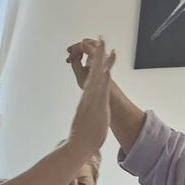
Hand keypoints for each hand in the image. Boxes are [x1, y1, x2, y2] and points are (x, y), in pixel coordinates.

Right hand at [67, 38, 113, 156]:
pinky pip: (101, 90)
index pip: (92, 76)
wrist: (77, 147)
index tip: (98, 49)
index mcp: (87, 98)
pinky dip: (104, 78)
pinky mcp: (97, 106)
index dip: (95, 62)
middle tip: (101, 37)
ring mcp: (92, 100)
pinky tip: (107, 68)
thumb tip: (87, 114)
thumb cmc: (82, 138)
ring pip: (97, 75)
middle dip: (97, 53)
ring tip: (105, 44)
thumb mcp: (86, 121)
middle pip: (93, 70)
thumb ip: (87, 114)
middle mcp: (89, 96)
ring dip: (101, 60)